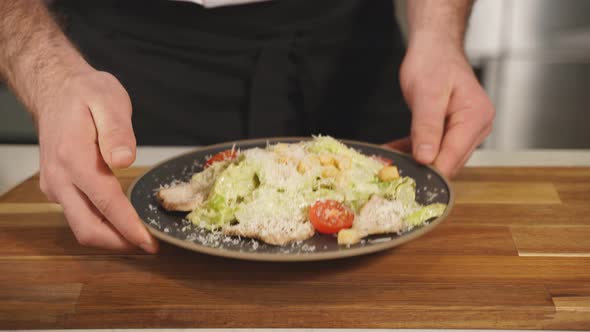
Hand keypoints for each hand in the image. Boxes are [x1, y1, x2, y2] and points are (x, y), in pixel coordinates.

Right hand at [36, 69, 157, 252]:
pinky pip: (79, 216)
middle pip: (87, 229)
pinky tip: (122, 221)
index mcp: (73, 158)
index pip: (105, 203)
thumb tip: (124, 159)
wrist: (55, 90)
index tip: (149, 242)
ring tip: (141, 237)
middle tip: (150, 247)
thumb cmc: (84, 94)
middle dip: (120, 243)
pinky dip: (101, 225)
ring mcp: (55, 185)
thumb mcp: (108, 99)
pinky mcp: (58, 188)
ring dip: (111, 238)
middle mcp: (60, 178)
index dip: (128, 227)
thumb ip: (117, 130)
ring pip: (81, 226)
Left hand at [387, 34, 494, 177]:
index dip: (430, 171)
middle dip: (422, 168)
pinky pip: (434, 148)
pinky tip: (396, 152)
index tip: (406, 181)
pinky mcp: (453, 130)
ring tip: (389, 163)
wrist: (435, 47)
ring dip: (416, 161)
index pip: (453, 156)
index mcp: (476, 117)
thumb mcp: (426, 94)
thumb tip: (426, 158)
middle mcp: (476, 127)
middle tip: (392, 173)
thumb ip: (427, 127)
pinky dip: (414, 151)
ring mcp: (466, 130)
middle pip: (449, 161)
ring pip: (440, 157)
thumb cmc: (433, 62)